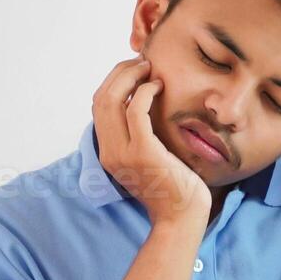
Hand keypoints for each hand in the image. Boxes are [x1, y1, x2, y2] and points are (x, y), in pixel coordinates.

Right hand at [91, 57, 210, 227]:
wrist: (182, 218)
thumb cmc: (174, 188)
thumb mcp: (148, 160)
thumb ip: (140, 138)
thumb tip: (145, 108)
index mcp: (107, 154)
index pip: (98, 107)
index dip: (112, 81)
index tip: (132, 69)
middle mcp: (109, 152)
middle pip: (101, 98)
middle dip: (119, 73)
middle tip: (141, 61)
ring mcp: (123, 153)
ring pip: (113, 100)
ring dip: (130, 77)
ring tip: (148, 68)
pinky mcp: (143, 152)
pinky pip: (136, 111)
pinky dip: (145, 92)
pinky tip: (158, 87)